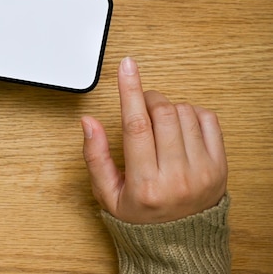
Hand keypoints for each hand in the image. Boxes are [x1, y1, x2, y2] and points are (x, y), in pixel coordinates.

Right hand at [81, 57, 226, 223]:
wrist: (178, 242)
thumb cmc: (139, 216)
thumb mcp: (107, 192)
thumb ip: (95, 155)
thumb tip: (88, 122)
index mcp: (145, 184)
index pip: (136, 125)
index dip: (130, 90)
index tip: (127, 66)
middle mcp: (177, 177)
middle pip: (162, 113)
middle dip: (148, 99)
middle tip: (140, 105)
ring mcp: (203, 171)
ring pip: (184, 113)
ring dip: (167, 108)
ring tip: (159, 125)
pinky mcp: (220, 166)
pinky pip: (208, 119)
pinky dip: (191, 113)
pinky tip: (179, 128)